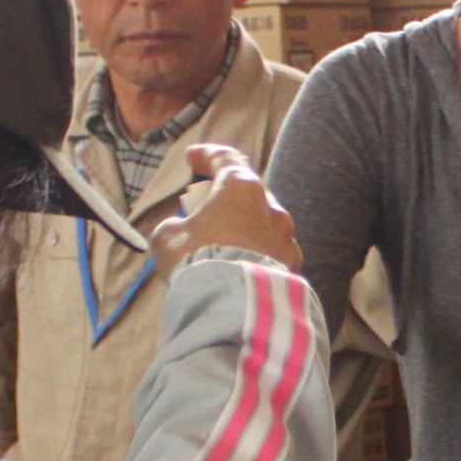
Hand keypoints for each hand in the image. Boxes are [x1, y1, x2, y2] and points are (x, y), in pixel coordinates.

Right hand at [150, 144, 301, 272]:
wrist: (231, 305)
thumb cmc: (197, 261)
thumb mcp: (168, 237)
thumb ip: (176, 225)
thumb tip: (181, 229)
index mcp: (241, 188)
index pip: (226, 158)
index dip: (207, 155)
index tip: (193, 157)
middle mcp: (271, 206)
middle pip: (248, 192)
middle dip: (227, 197)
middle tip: (206, 209)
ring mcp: (286, 236)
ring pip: (264, 222)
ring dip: (245, 226)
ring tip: (225, 243)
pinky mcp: (292, 264)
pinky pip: (272, 251)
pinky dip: (257, 252)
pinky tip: (243, 265)